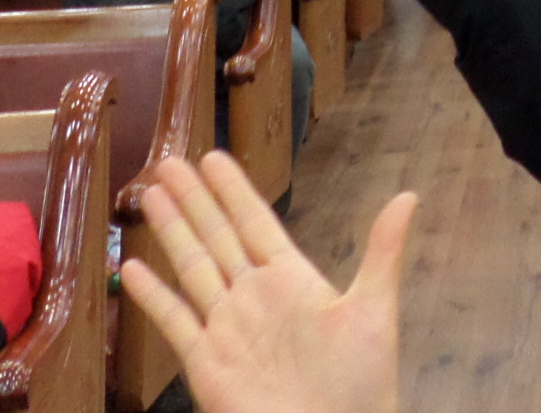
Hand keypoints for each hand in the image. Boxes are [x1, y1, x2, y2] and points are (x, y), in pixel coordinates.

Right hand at [122, 152, 413, 412]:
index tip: (214, 157)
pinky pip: (175, 321)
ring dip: (172, 232)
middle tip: (169, 163)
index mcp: (292, 279)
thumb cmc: (361, 385)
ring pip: (193, 268)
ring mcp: (228, 328)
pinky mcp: (207, 363)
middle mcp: (255, 297)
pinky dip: (153, 296)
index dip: (234, 190)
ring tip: (149, 196)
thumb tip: (409, 196)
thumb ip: (383, 252)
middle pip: (218, 236)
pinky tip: (131, 269)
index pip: (256, 222)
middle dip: (194, 200)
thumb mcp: (374, 311)